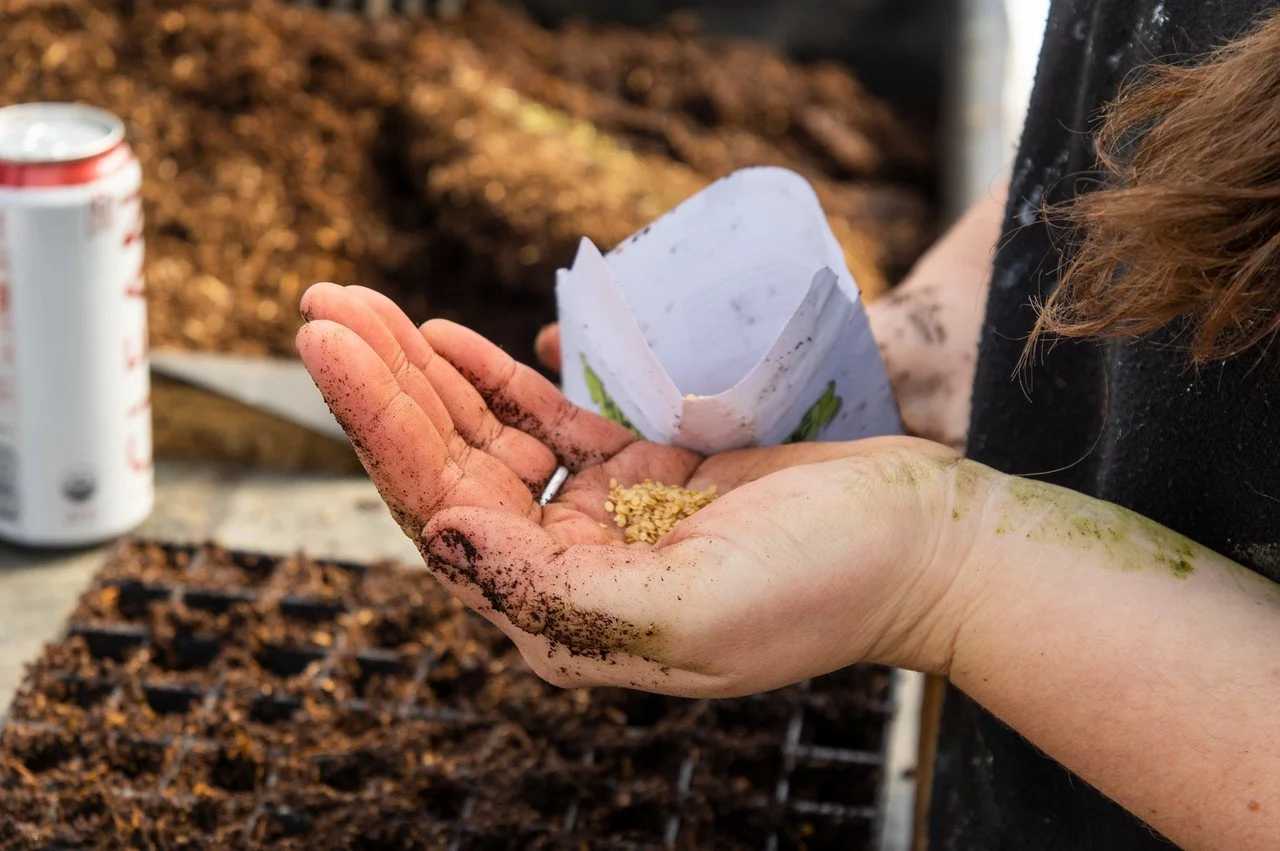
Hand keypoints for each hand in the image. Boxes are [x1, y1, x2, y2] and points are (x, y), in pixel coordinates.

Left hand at [297, 283, 979, 697]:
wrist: (923, 544)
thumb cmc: (827, 582)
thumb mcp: (695, 607)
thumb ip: (562, 594)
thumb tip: (447, 545)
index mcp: (566, 620)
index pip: (446, 519)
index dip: (383, 430)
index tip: (333, 345)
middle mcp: (568, 573)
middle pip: (450, 472)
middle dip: (384, 389)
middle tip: (324, 302)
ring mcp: (601, 519)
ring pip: (489, 441)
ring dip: (427, 376)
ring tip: (364, 307)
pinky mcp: (638, 471)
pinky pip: (548, 421)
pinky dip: (499, 379)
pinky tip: (450, 338)